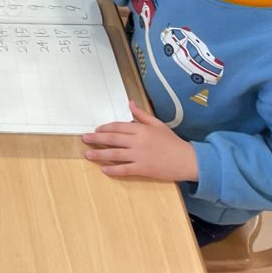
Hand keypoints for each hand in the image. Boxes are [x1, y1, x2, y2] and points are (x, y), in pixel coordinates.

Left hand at [82, 101, 197, 180]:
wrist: (188, 160)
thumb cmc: (173, 142)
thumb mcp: (158, 124)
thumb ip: (142, 115)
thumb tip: (130, 103)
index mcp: (141, 129)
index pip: (118, 127)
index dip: (105, 128)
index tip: (96, 130)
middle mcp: (138, 141)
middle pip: (112, 139)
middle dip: (96, 139)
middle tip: (84, 139)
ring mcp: (140, 155)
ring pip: (114, 154)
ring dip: (99, 154)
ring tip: (88, 154)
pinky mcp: (143, 168)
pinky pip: (124, 169)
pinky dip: (113, 169)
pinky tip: (104, 170)